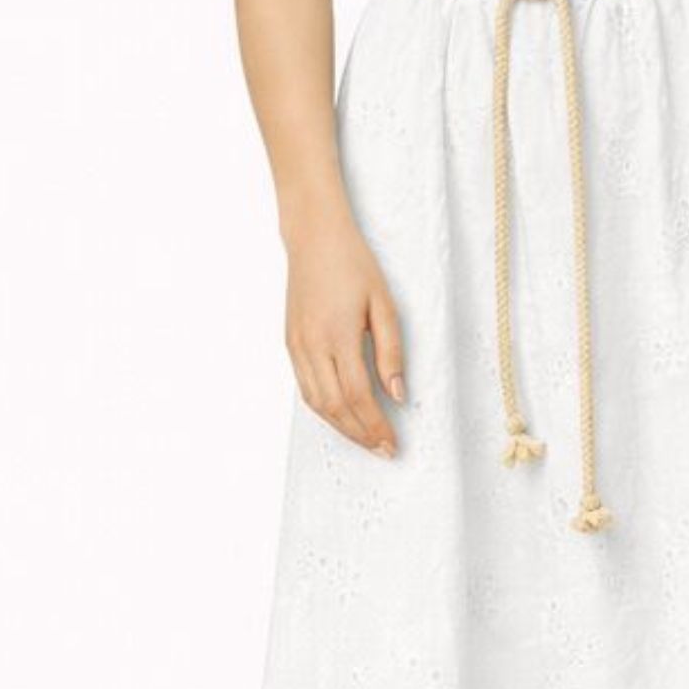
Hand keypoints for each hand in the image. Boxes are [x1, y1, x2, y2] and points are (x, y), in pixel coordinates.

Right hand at [284, 212, 405, 458]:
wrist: (314, 238)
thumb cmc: (354, 265)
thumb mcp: (384, 304)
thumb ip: (391, 351)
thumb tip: (397, 394)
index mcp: (338, 335)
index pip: (359, 396)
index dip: (376, 425)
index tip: (392, 443)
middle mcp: (312, 345)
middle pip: (336, 407)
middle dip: (360, 434)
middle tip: (383, 450)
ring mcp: (297, 346)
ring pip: (316, 402)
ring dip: (341, 427)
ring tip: (365, 439)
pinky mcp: (290, 343)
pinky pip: (305, 387)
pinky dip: (323, 408)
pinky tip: (341, 416)